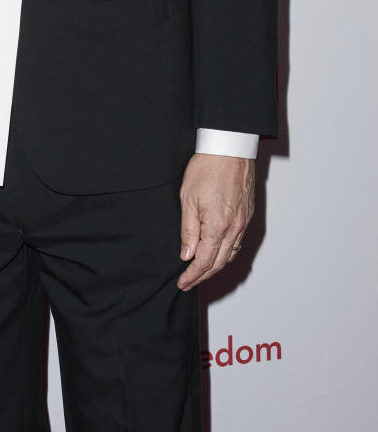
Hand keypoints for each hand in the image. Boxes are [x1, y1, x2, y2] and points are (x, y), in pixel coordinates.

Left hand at [177, 153, 254, 290]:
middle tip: (188, 282)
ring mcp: (244, 222)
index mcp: (218, 225)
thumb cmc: (207, 168)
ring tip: (200, 272)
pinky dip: (227, 253)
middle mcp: (235, 228)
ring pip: (231, 254)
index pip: (205, 261)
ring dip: (216, 267)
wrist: (229, 148)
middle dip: (203, 276)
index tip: (182, 283)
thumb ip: (188, 230)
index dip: (193, 275)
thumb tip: (186, 254)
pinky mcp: (248, 215)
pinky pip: (238, 242)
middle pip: (220, 262)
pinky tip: (217, 253)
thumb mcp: (188, 198)